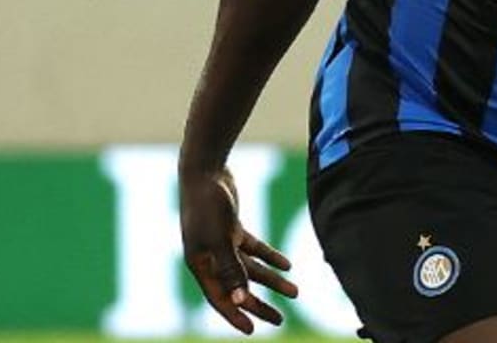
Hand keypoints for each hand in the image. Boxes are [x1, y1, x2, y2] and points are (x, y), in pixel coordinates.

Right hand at [180, 168, 297, 333]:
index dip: (235, 315)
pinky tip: (288, 264)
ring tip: (295, 292)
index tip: (252, 330)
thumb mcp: (220, 238)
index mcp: (201, 264)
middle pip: (237, 287)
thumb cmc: (207, 204)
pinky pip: (253, 248)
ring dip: (272, 280)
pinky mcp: (231, 228)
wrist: (204, 169)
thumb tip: (241, 300)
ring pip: (249, 268)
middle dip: (258, 304)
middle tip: (279, 320)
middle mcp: (209, 257)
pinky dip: (270, 256)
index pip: (219, 297)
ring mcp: (221, 242)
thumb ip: (230, 269)